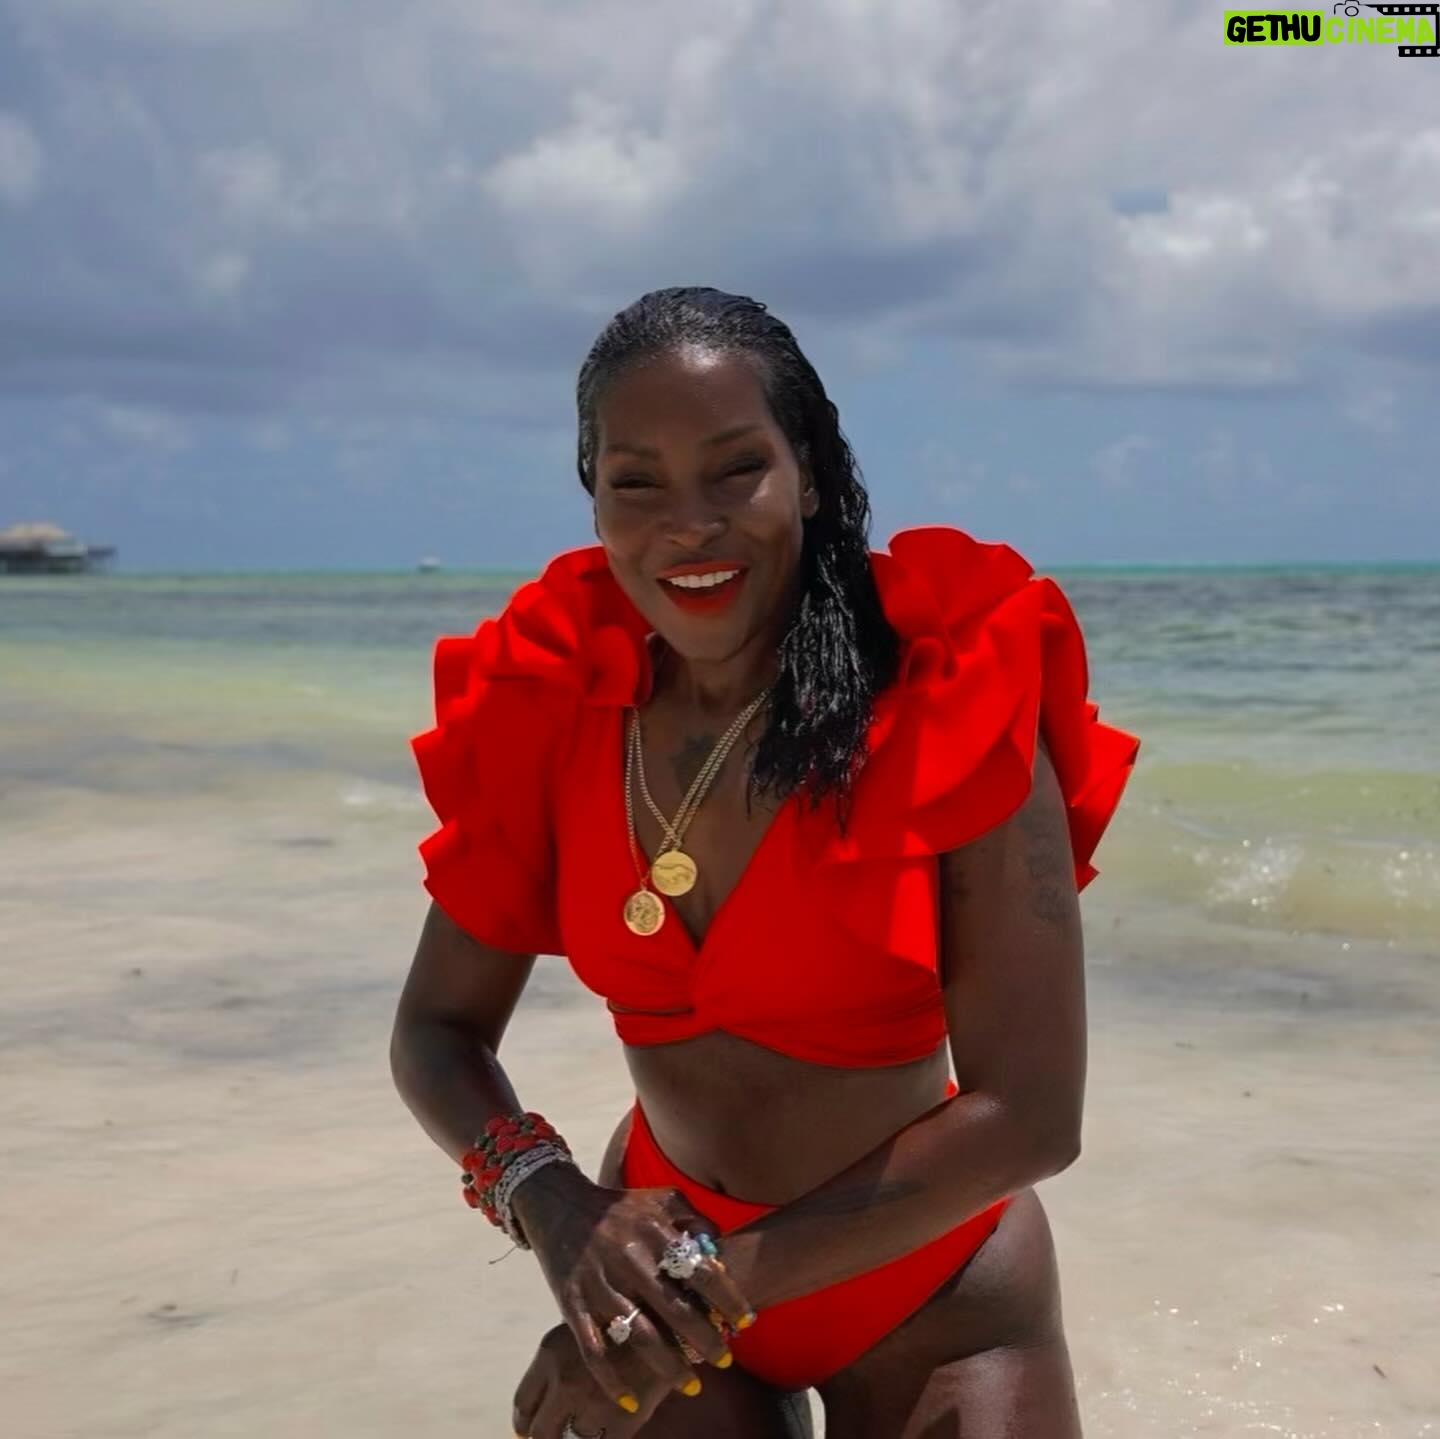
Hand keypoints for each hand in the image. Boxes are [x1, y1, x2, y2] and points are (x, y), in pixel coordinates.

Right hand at [510, 1165, 753, 1416]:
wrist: (561, 1205)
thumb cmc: (621, 1207)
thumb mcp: (663, 1199)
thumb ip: (696, 1219)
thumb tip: (720, 1250)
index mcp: (656, 1235)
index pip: (701, 1272)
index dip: (728, 1299)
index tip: (746, 1322)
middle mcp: (631, 1262)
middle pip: (676, 1312)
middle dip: (706, 1341)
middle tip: (725, 1360)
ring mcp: (601, 1286)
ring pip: (641, 1338)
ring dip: (670, 1367)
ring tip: (692, 1386)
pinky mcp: (573, 1306)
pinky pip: (594, 1351)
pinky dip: (612, 1381)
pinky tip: (631, 1402)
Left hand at [513, 1323, 648, 1437]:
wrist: (669, 1315)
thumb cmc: (623, 1314)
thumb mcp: (584, 1328)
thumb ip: (565, 1359)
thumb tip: (552, 1391)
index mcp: (549, 1354)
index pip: (523, 1403)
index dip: (525, 1422)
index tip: (529, 1429)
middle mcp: (563, 1381)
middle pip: (541, 1431)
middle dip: (547, 1436)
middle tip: (556, 1436)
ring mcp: (591, 1404)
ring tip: (586, 1430)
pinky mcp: (621, 1420)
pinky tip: (609, 1431)